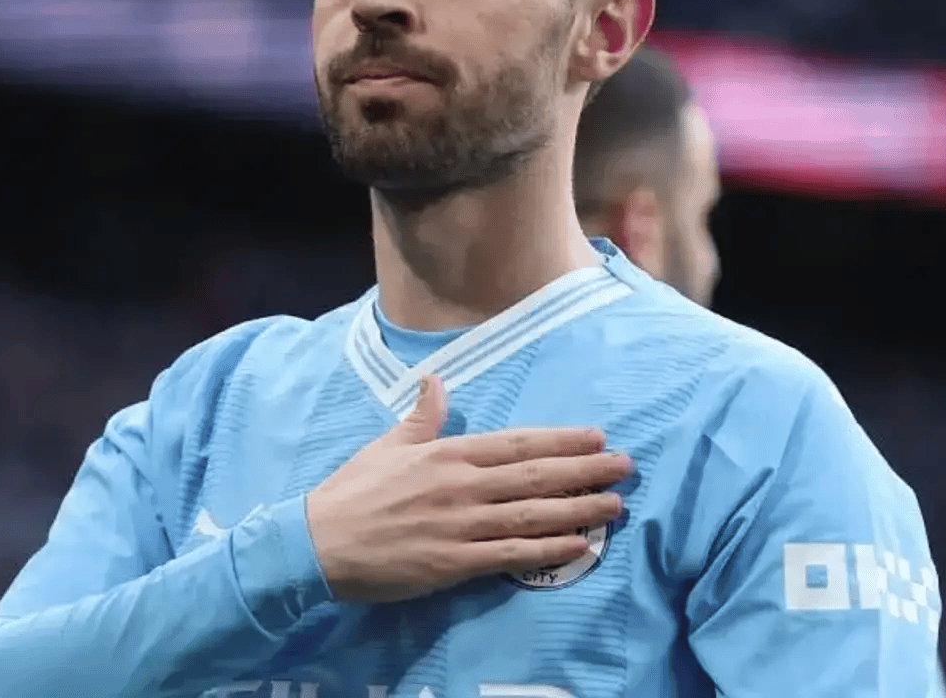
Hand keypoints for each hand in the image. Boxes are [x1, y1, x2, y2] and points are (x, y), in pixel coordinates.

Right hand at [305, 375, 632, 602]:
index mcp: (447, 455)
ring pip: (532, 515)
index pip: (516, 443)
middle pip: (535, 475)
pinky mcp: (455, 563)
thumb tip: (436, 381)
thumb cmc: (352, 493)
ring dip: (578, 508)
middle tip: (625, 466)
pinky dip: (548, 550)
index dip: (560, 440)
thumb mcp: (386, 445)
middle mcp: (461, 486)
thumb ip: (421, 417)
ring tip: (615, 504)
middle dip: (584, 470)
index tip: (596, 436)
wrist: (319, 544)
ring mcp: (461, 526)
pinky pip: (512, 556)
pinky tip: (579, 545)